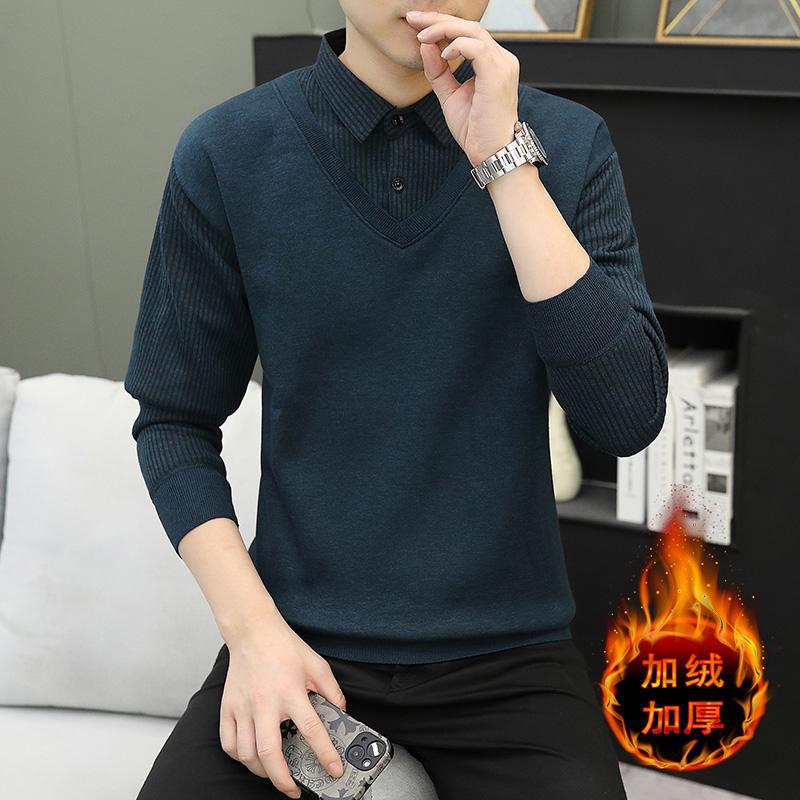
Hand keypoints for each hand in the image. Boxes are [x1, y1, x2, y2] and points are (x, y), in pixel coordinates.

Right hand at [219, 616, 347, 798]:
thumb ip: (331, 690)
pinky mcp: (228, 707)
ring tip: (274, 773)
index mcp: (291, 692)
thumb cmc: (283, 647)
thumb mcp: (317, 664)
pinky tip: (251, 757)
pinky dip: (240, 757)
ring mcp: (243, 707)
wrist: (253, 631)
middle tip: (294, 789)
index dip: (325, 754)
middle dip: (283, 779)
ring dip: (262, 771)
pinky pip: (229, 743)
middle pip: (271, 753)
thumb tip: (341, 712)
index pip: (311, 730)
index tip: (333, 769)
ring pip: (247, 753)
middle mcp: (265, 702)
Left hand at [405, 9, 519, 166]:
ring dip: (443, 29)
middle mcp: (501, 60)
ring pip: (472, 31)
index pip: (467, 34)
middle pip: (469, 26)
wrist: (491, 153)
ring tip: (422, 36)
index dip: (441, 25)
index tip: (417, 25)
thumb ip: (438, 72)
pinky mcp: (497, 75)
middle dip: (438, 19)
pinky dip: (456, 46)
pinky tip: (442, 55)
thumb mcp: (450, 97)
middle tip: (413, 19)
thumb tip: (426, 46)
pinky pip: (476, 47)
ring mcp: (502, 65)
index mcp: (492, 63)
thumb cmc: (476, 130)